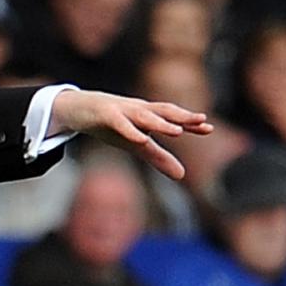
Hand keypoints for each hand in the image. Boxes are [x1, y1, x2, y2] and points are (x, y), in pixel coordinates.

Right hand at [49, 90, 211, 178]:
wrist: (76, 109)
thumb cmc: (110, 124)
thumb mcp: (136, 144)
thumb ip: (159, 157)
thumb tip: (183, 176)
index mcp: (148, 115)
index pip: (173, 118)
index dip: (190, 123)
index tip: (209, 128)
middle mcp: (138, 109)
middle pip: (164, 111)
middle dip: (181, 116)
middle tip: (201, 121)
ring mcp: (122, 109)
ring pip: (144, 115)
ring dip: (160, 122)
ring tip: (176, 132)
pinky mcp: (105, 114)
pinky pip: (120, 123)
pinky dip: (131, 130)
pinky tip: (140, 139)